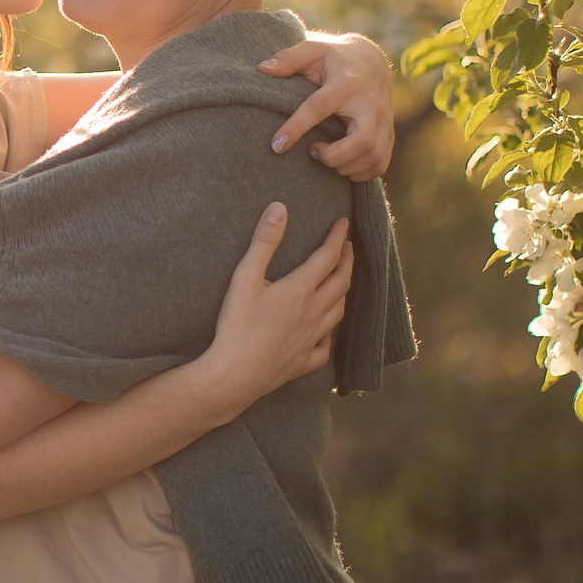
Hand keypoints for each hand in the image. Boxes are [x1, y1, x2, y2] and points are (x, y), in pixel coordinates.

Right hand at [187, 203, 353, 415]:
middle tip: (347, 247)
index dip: (337, 237)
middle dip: (347, 261)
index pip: (328, 256)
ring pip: (338, 311)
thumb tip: (280, 208)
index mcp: (301, 290)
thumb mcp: (245, 277)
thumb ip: (264, 242)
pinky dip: (329, 333)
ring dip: (343, 291)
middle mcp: (314, 313)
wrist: (235, 374)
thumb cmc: (236, 325)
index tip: (343, 223)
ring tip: (341, 281)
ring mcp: (311, 339)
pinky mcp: (304, 362)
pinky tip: (324, 331)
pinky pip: (325, 346)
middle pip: (341, 282)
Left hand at [256, 32, 394, 180]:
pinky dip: (360, 173)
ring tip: (324, 157)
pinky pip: (380, 164)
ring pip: (373, 156)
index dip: (295, 129)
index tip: (275, 146)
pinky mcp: (389, 133)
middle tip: (312, 150)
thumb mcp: (311, 51)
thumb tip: (261, 69)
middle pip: (362, 141)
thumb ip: (288, 59)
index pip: (319, 108)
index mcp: (345, 83)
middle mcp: (369, 104)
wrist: (370, 61)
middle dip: (334, 157)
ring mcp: (383, 120)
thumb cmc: (333, 59)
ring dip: (345, 167)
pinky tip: (341, 166)